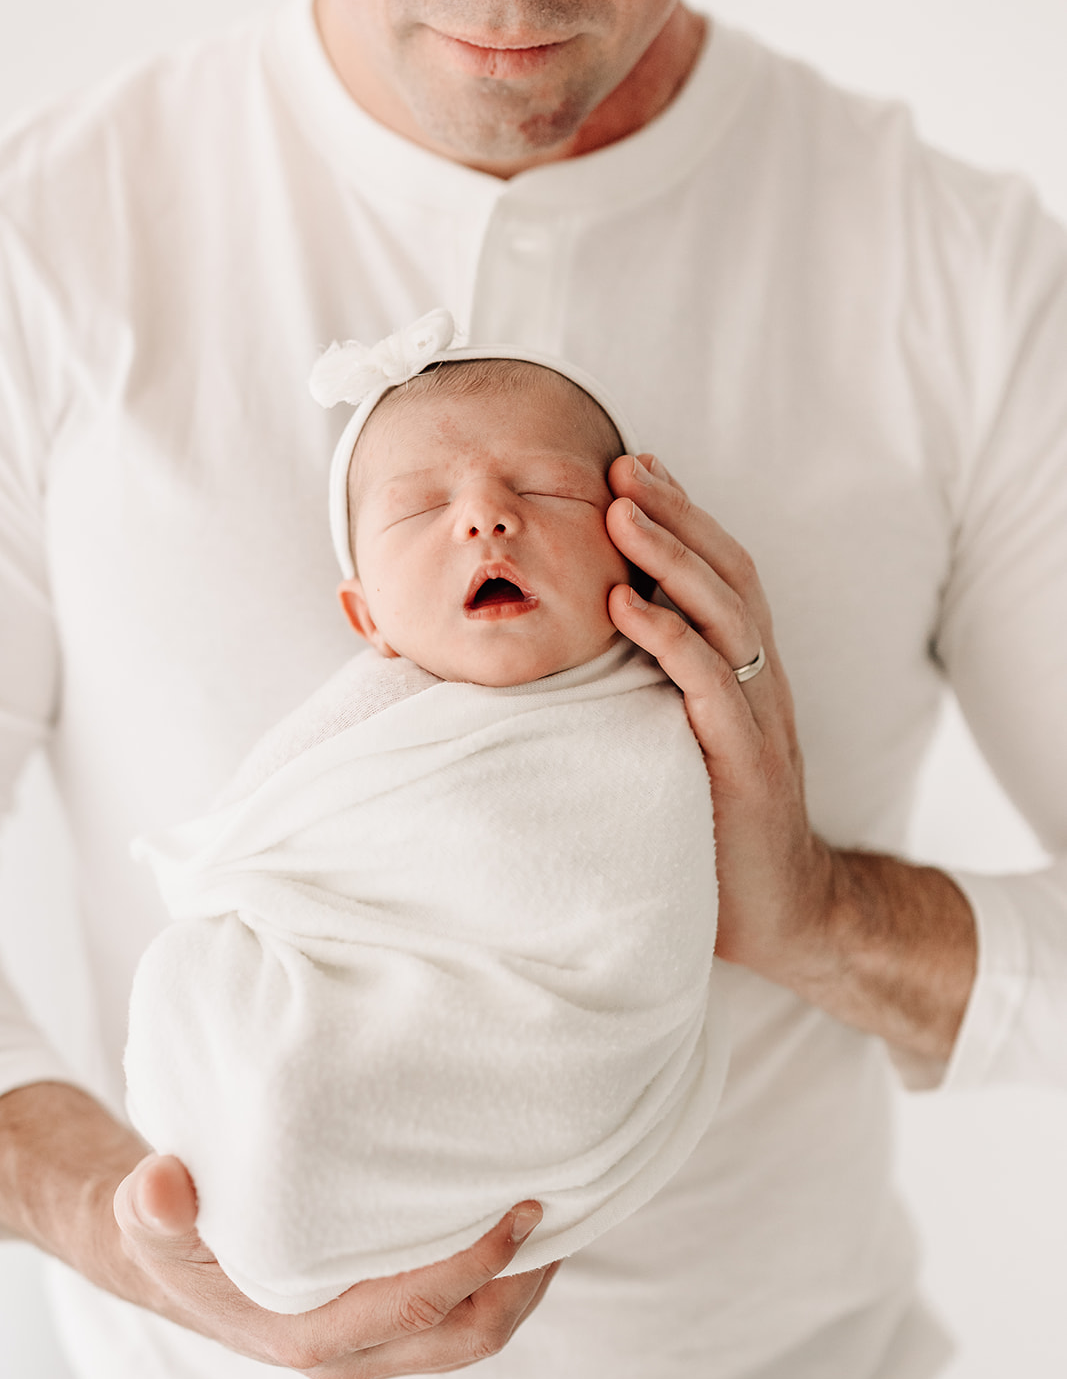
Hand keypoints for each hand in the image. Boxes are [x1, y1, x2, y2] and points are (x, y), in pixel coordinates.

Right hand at [113, 1152, 555, 1378]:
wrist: (168, 1265)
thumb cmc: (170, 1239)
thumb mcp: (149, 1221)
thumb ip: (155, 1208)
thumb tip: (161, 1184)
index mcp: (308, 1334)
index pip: (417, 1309)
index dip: (479, 1262)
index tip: (524, 1207)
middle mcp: (350, 1354)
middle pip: (469, 1334)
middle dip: (524, 1280)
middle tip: (562, 1207)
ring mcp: (372, 1345)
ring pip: (475, 1333)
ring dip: (522, 1281)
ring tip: (559, 1213)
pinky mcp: (382, 1325)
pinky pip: (460, 1315)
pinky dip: (499, 1277)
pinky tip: (518, 1223)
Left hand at [605, 452, 831, 983]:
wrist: (780, 913)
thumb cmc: (713, 826)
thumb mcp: (681, 744)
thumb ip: (657, 693)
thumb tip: (594, 650)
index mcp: (743, 673)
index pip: (718, 575)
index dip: (682, 518)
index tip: (632, 468)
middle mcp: (758, 682)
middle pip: (726, 576)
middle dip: (676, 515)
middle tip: (624, 464)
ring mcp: (758, 719)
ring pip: (723, 617)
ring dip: (671, 558)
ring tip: (622, 511)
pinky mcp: (747, 763)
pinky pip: (710, 687)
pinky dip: (669, 640)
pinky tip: (626, 607)